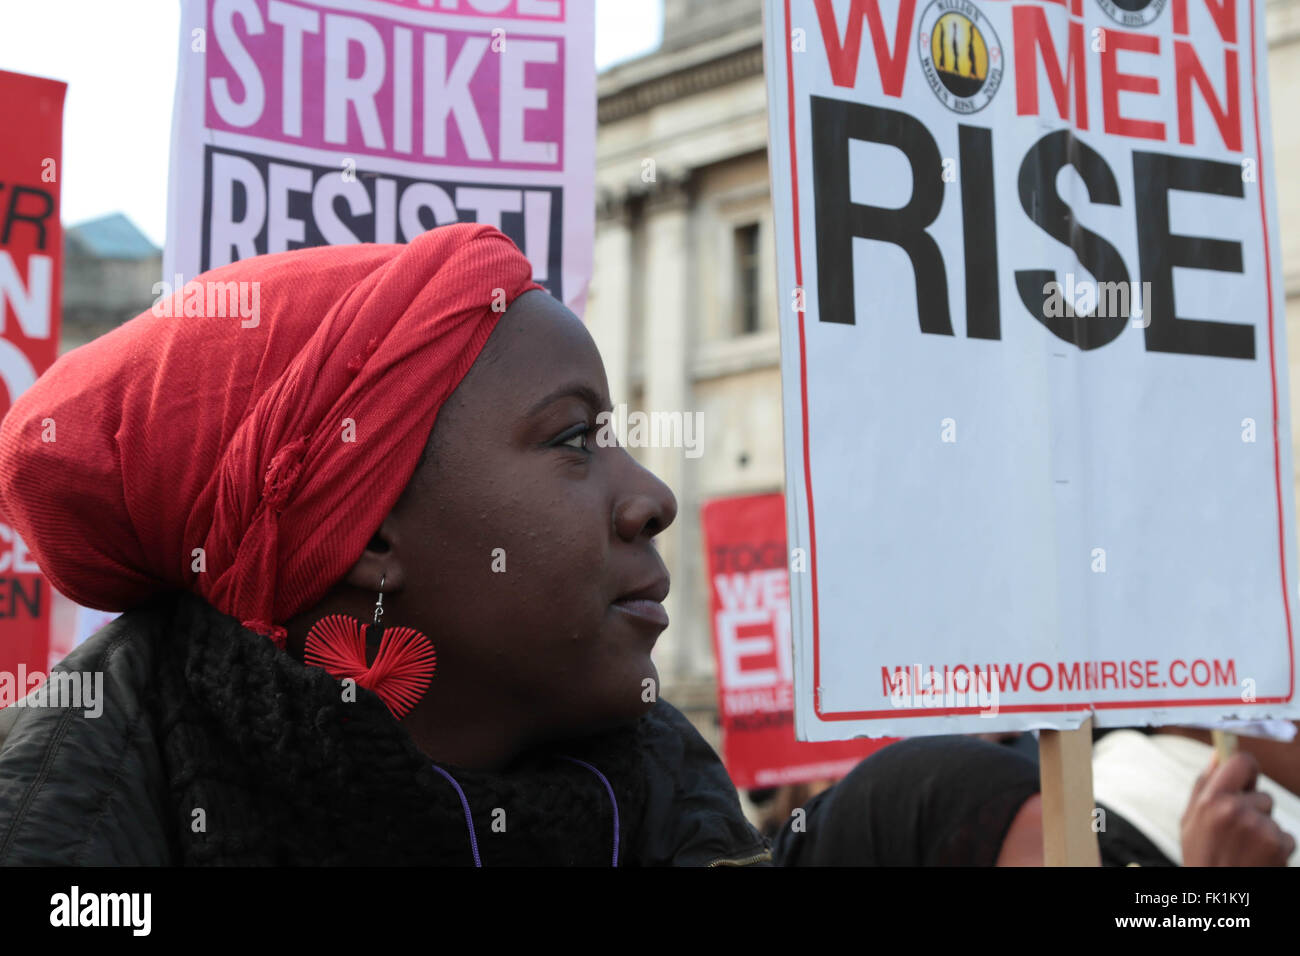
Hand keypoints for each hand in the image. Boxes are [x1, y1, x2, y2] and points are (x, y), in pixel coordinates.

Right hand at [1180, 750, 1294, 865]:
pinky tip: (1258, 859)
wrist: (1220, 895)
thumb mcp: (1190, 821)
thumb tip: (1217, 756)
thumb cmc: (1202, 857)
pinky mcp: (1278, 845)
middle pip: (1260, 794)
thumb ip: (1204, 786)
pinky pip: (1284, 835)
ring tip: (1245, 848)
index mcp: (1211, 800)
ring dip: (1264, 829)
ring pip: (1272, 816)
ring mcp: (1260, 828)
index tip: (1245, 780)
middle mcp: (1236, 810)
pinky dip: (1276, 847)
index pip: (1240, 761)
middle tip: (1236, 831)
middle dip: (1253, 808)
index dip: (1246, 770)